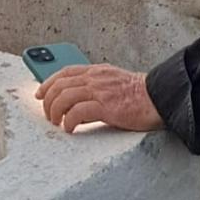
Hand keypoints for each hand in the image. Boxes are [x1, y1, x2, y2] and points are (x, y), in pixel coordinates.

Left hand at [35, 64, 164, 133]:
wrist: (158, 98)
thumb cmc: (139, 96)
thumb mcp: (114, 83)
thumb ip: (96, 88)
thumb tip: (78, 105)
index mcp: (97, 71)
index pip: (65, 72)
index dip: (48, 83)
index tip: (40, 94)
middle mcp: (95, 78)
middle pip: (60, 84)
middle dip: (48, 100)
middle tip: (48, 115)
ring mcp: (100, 91)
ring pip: (64, 97)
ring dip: (55, 112)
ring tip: (57, 123)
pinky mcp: (106, 106)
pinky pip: (77, 112)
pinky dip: (69, 121)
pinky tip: (69, 129)